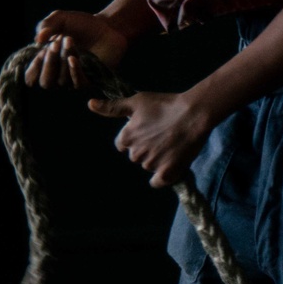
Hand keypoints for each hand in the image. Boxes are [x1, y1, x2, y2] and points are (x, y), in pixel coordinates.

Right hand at [25, 9, 129, 88]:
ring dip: (64, 58)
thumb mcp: (60, 19)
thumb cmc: (82, 24)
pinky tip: (74, 58)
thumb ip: (45, 25)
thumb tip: (37, 40)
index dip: (33, 68)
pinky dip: (74, 71)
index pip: (32, 77)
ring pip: (62, 80)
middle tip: (55, 45)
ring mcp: (74, 79)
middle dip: (48, 64)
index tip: (41, 51)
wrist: (107, 26)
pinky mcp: (90, 81)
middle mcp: (59, 74)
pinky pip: (78, 83)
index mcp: (47, 62)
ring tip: (70, 40)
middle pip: (46, 82)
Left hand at [89, 91, 212, 187]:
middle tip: (162, 135)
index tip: (148, 129)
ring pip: (149, 166)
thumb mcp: (136, 101)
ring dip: (156, 159)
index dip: (135, 136)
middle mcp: (135, 154)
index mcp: (126, 138)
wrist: (193, 114)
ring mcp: (151, 165)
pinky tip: (171, 163)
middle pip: (136, 156)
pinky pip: (158, 182)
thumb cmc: (165, 104)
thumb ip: (112, 107)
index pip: (122, 145)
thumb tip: (89, 104)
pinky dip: (163, 176)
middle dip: (145, 148)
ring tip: (171, 144)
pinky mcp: (167, 173)